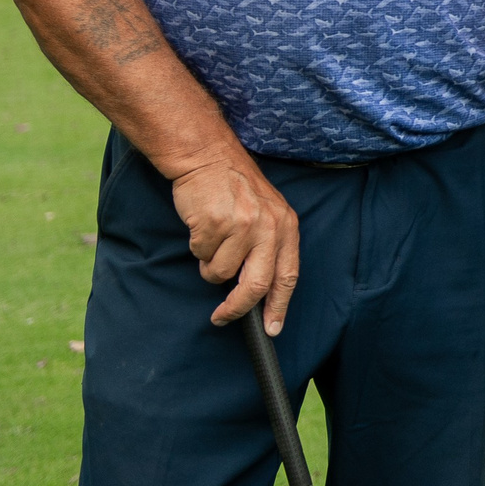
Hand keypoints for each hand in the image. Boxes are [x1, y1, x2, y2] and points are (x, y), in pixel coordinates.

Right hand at [166, 151, 300, 332]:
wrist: (208, 156)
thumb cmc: (235, 188)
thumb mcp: (267, 213)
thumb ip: (268, 247)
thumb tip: (260, 292)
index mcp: (286, 226)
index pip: (287, 276)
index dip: (279, 306)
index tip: (271, 329)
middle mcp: (269, 227)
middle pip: (256, 285)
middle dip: (237, 308)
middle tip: (222, 317)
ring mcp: (242, 225)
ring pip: (220, 273)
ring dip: (210, 266)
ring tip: (211, 241)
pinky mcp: (215, 223)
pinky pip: (200, 255)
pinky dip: (197, 248)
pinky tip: (201, 226)